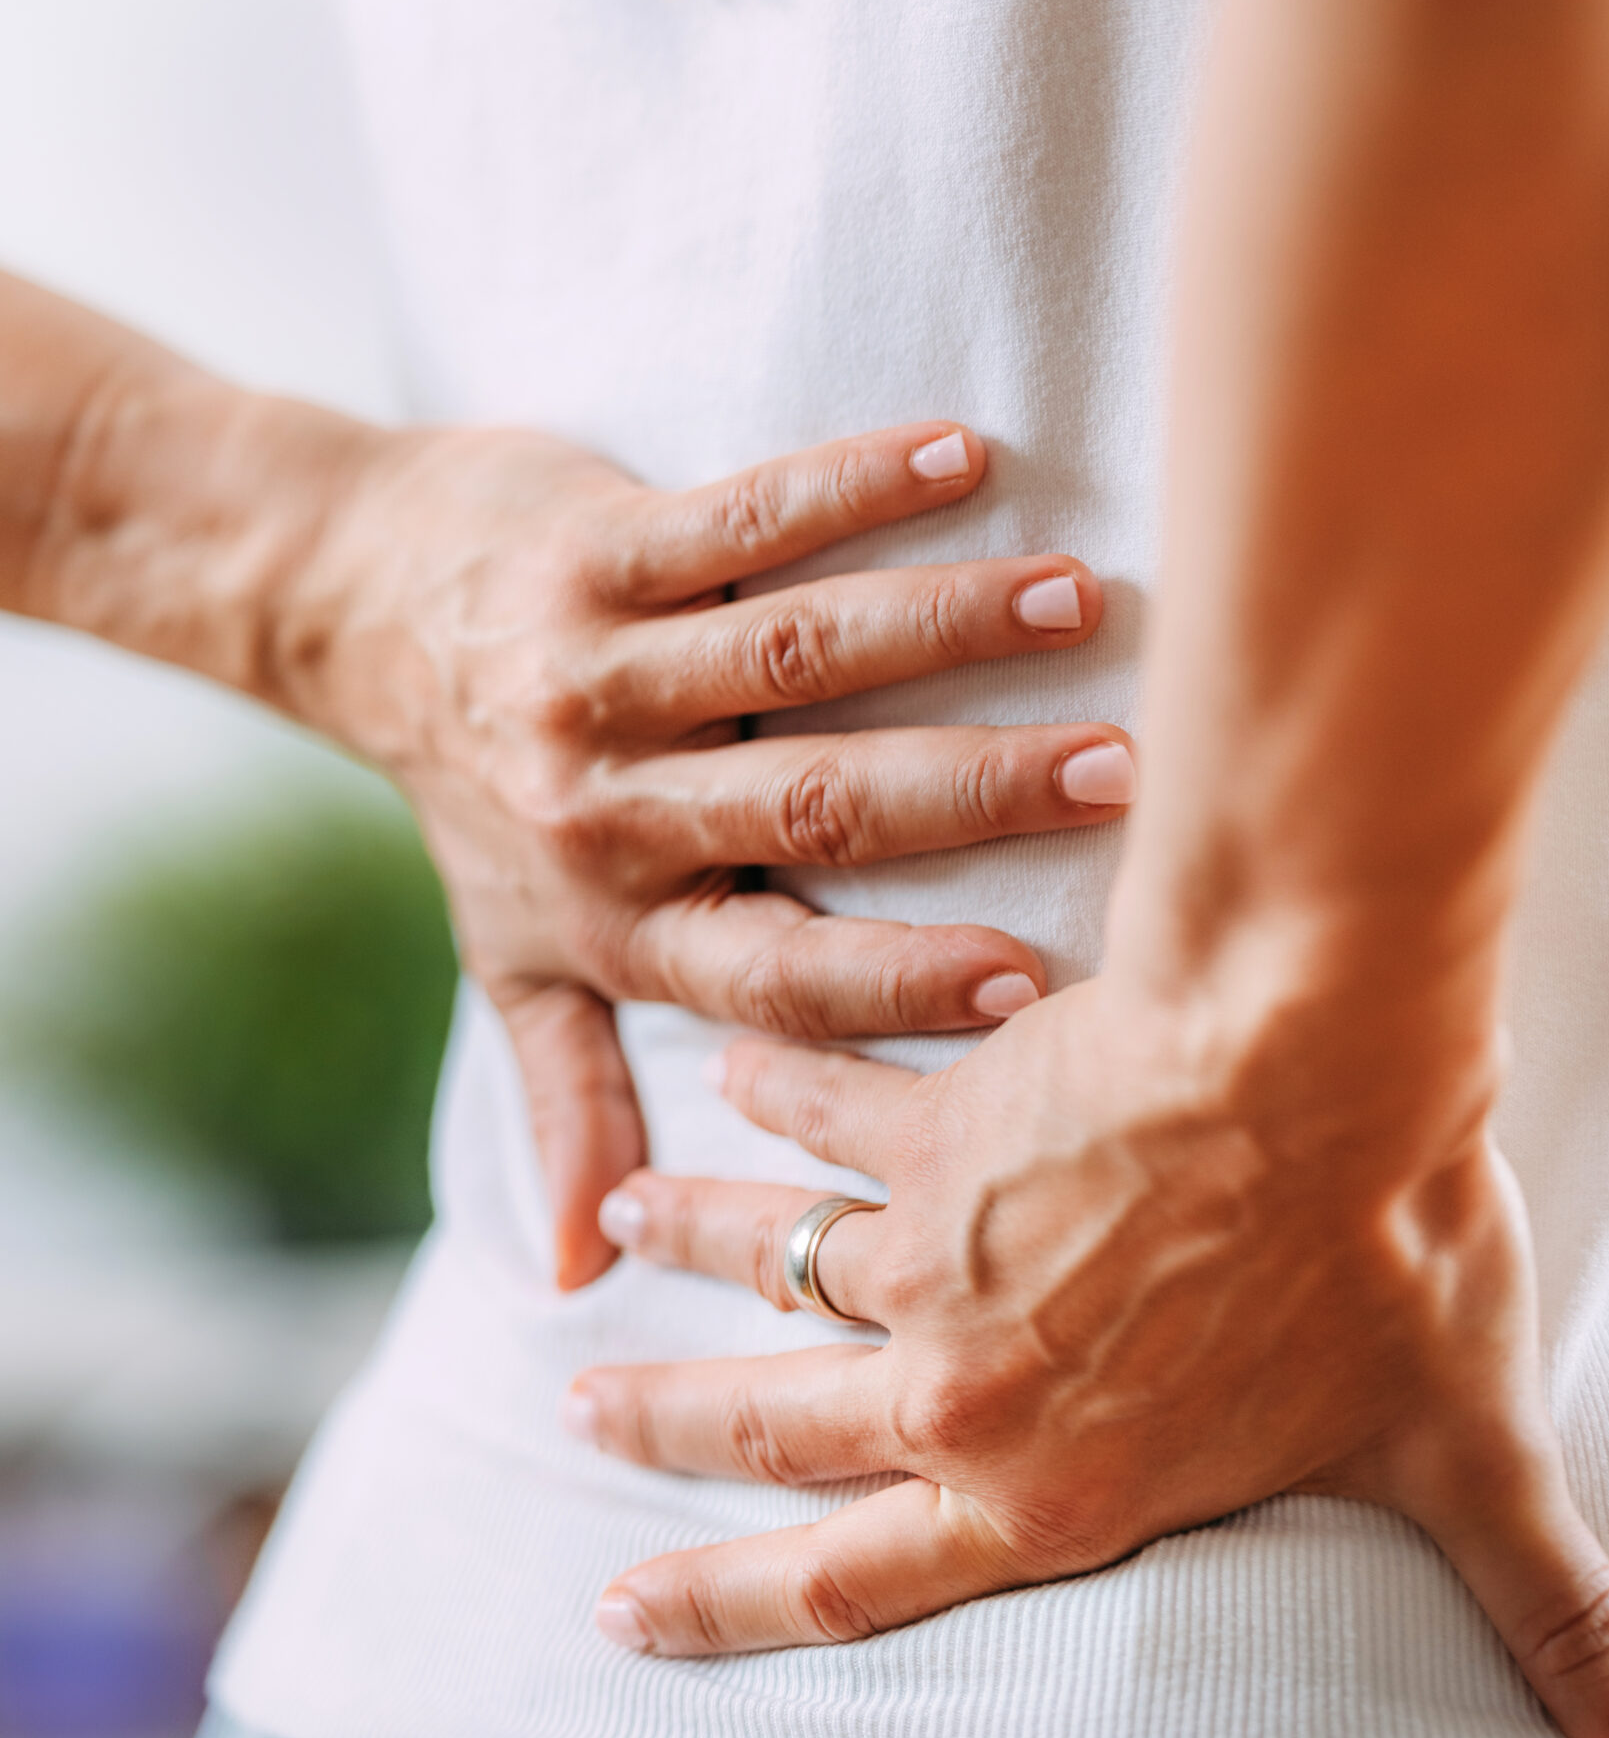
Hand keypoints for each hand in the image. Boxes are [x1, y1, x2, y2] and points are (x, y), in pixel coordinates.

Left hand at [286, 418, 1133, 1284]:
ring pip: (790, 656)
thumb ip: (572, 1098)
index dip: (899, 987)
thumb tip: (588, 1279)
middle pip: (814, 808)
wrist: (354, 616)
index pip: (777, 972)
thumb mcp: (518, 964)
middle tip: (1124, 775)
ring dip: (944, 625)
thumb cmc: (473, 807)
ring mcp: (596, 672)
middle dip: (979, 792)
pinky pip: (734, 520)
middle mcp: (610, 806)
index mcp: (623, 922)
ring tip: (1080, 602)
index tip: (1039, 994)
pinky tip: (960, 458)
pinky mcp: (591, 550)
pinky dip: (847, 488)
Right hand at [570, 976, 1608, 1737]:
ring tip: (615, 1228)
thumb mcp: (1460, 1451)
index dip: (719, 1606)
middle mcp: (956, 1389)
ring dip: (687, 1244)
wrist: (1315, 1056)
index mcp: (1045, 1491)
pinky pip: (822, 1107)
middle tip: (576, 1408)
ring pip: (767, 1261)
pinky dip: (771, 1088)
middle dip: (659, 1429)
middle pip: (765, 1428)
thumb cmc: (1383, 1255)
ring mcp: (929, 1252)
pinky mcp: (935, 1124)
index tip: (619, 1607)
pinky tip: (728, 1061)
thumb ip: (1542, 1607)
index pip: (841, 1581)